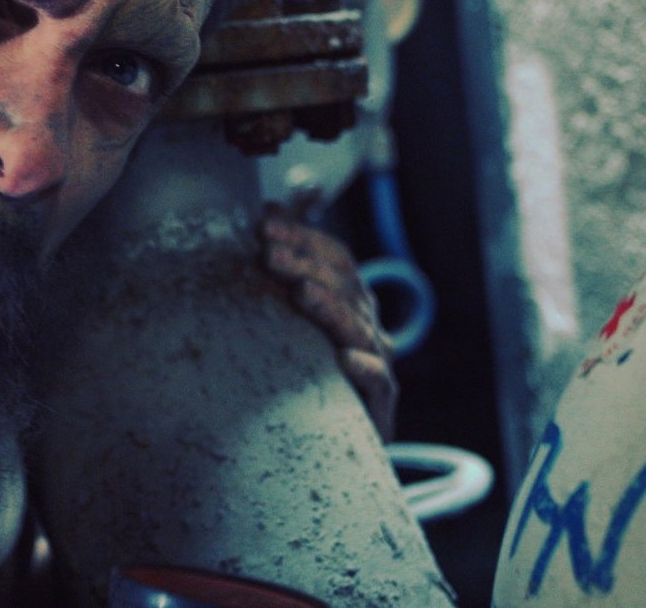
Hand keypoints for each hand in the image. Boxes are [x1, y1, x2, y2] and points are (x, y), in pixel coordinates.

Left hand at [260, 206, 396, 440]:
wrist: (342, 440)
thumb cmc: (315, 370)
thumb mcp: (300, 315)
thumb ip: (291, 264)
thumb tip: (271, 205)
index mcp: (351, 300)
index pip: (336, 258)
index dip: (304, 236)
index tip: (264, 223)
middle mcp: (368, 326)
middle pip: (344, 286)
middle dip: (306, 264)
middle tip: (269, 253)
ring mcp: (377, 363)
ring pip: (358, 328)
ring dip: (330, 307)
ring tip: (302, 293)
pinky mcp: (381, 404)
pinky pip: (377, 383)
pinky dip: (364, 370)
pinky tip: (346, 361)